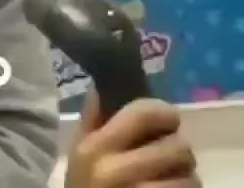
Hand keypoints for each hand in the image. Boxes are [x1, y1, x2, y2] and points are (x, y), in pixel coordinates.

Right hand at [65, 90, 201, 187]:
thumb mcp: (78, 154)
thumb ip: (91, 121)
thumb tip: (100, 89)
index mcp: (97, 148)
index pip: (144, 113)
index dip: (164, 113)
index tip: (167, 120)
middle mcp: (118, 171)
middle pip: (177, 147)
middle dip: (179, 150)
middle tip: (170, 155)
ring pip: (189, 179)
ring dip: (185, 177)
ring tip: (169, 177)